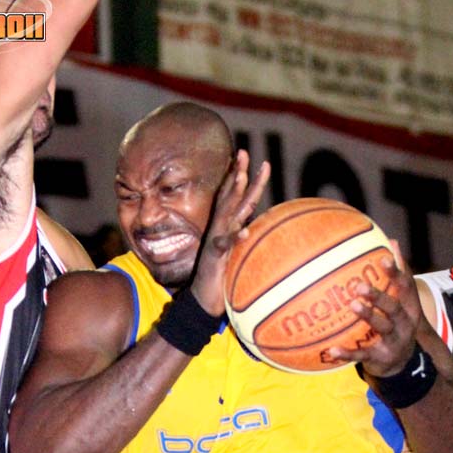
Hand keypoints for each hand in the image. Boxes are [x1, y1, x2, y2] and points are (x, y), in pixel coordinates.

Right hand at [190, 150, 269, 314]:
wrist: (202, 300)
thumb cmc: (220, 276)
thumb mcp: (233, 252)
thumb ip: (239, 237)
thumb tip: (250, 225)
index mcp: (226, 225)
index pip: (235, 196)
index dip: (241, 176)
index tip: (250, 157)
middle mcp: (220, 228)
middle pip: (231, 196)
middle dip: (238, 174)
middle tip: (245, 153)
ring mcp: (216, 241)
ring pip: (227, 213)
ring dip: (234, 194)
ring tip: (241, 177)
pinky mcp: (214, 257)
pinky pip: (225, 245)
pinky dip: (235, 237)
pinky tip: (245, 230)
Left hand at [327, 240, 421, 375]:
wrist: (403, 366)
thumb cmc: (398, 324)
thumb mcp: (403, 302)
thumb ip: (398, 275)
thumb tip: (393, 241)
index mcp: (410, 308)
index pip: (406, 287)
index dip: (396, 272)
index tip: (383, 259)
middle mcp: (405, 324)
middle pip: (394, 308)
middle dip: (379, 297)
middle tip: (360, 286)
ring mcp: (394, 342)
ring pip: (381, 328)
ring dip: (368, 316)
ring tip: (352, 305)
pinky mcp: (380, 358)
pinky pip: (362, 355)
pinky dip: (347, 353)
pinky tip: (331, 350)